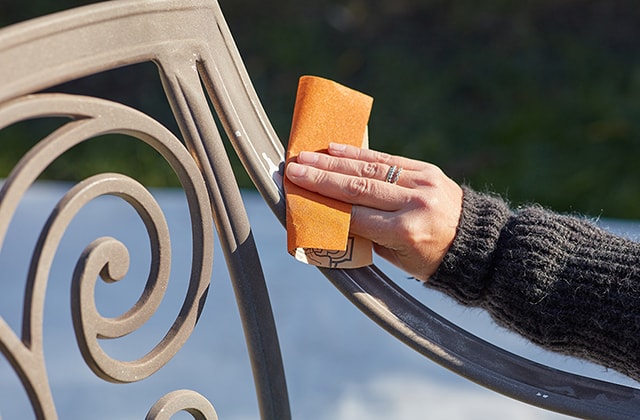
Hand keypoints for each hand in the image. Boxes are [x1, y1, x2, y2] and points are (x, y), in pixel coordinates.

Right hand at [285, 143, 462, 279]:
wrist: (475, 244)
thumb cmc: (429, 258)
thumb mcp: (396, 258)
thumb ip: (366, 234)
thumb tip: (331, 211)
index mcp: (405, 232)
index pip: (355, 215)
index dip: (324, 204)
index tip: (298, 193)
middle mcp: (414, 204)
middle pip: (358, 187)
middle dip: (322, 177)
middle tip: (294, 168)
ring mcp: (422, 183)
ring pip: (370, 168)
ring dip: (335, 161)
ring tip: (308, 156)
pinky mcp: (426, 170)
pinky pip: (387, 159)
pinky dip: (359, 153)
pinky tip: (336, 149)